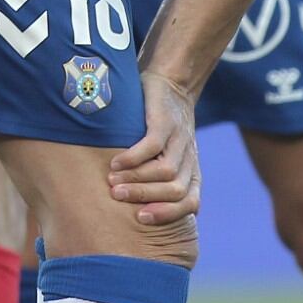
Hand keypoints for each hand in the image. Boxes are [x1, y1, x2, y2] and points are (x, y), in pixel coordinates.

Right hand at [109, 71, 199, 225]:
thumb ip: (158, 180)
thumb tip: (130, 211)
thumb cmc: (161, 127)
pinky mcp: (166, 122)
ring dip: (136, 179)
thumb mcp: (168, 156)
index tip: (140, 218)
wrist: (172, 83)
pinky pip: (152, 146)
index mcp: (191, 172)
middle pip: (175, 190)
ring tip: (112, 180)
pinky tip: (116, 161)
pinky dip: (133, 157)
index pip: (190, 203)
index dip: (167, 214)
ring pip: (165, 171)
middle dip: (145, 197)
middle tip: (116, 196)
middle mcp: (189, 158)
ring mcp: (179, 139)